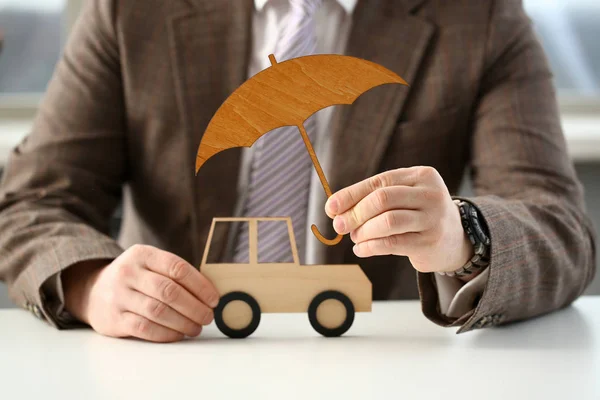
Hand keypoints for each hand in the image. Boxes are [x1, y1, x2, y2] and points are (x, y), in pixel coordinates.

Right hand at [63, 245, 219, 342]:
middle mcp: (128, 272)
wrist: (93, 291)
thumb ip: (174, 274)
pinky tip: (178, 334)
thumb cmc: (135, 278)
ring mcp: (119, 296)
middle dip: (194, 307)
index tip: (214, 299)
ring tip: (196, 328)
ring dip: (183, 322)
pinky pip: (145, 328)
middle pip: (169, 291)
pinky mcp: (114, 319)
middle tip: (208, 317)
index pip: (177, 268)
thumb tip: (209, 294)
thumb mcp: (150, 264)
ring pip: (158, 311)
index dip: (200, 285)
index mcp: (142, 254)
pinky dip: (166, 333)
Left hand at [325, 166, 475, 279]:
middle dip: (355, 213)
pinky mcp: (430, 242)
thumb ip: (373, 199)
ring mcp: (433, 218)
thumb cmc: (418, 214)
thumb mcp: (402, 198)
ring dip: (363, 231)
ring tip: (355, 237)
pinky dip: (370, 247)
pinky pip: (392, 243)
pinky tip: (361, 250)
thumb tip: (335, 210)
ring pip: (387, 222)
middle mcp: (430, 194)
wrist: (454, 240)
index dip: (351, 194)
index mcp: (421, 176)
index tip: (331, 208)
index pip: (379, 182)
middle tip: (340, 226)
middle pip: (382, 199)